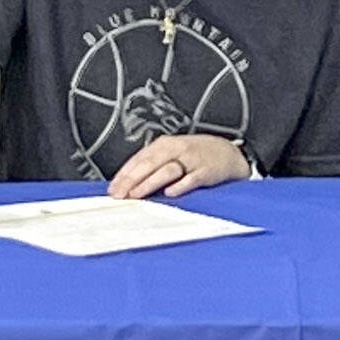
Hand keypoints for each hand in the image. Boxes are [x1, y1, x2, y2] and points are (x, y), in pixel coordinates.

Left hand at [108, 134, 249, 200]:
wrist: (226, 153)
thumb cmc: (194, 156)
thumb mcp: (171, 154)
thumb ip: (152, 166)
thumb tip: (127, 184)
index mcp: (164, 145)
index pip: (139, 159)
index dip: (125, 174)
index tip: (112, 189)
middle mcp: (176, 149)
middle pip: (150, 163)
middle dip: (132, 179)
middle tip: (120, 194)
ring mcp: (191, 159)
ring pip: (167, 170)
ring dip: (150, 183)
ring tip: (137, 194)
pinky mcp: (205, 171)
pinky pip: (191, 178)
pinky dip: (180, 186)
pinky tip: (170, 193)